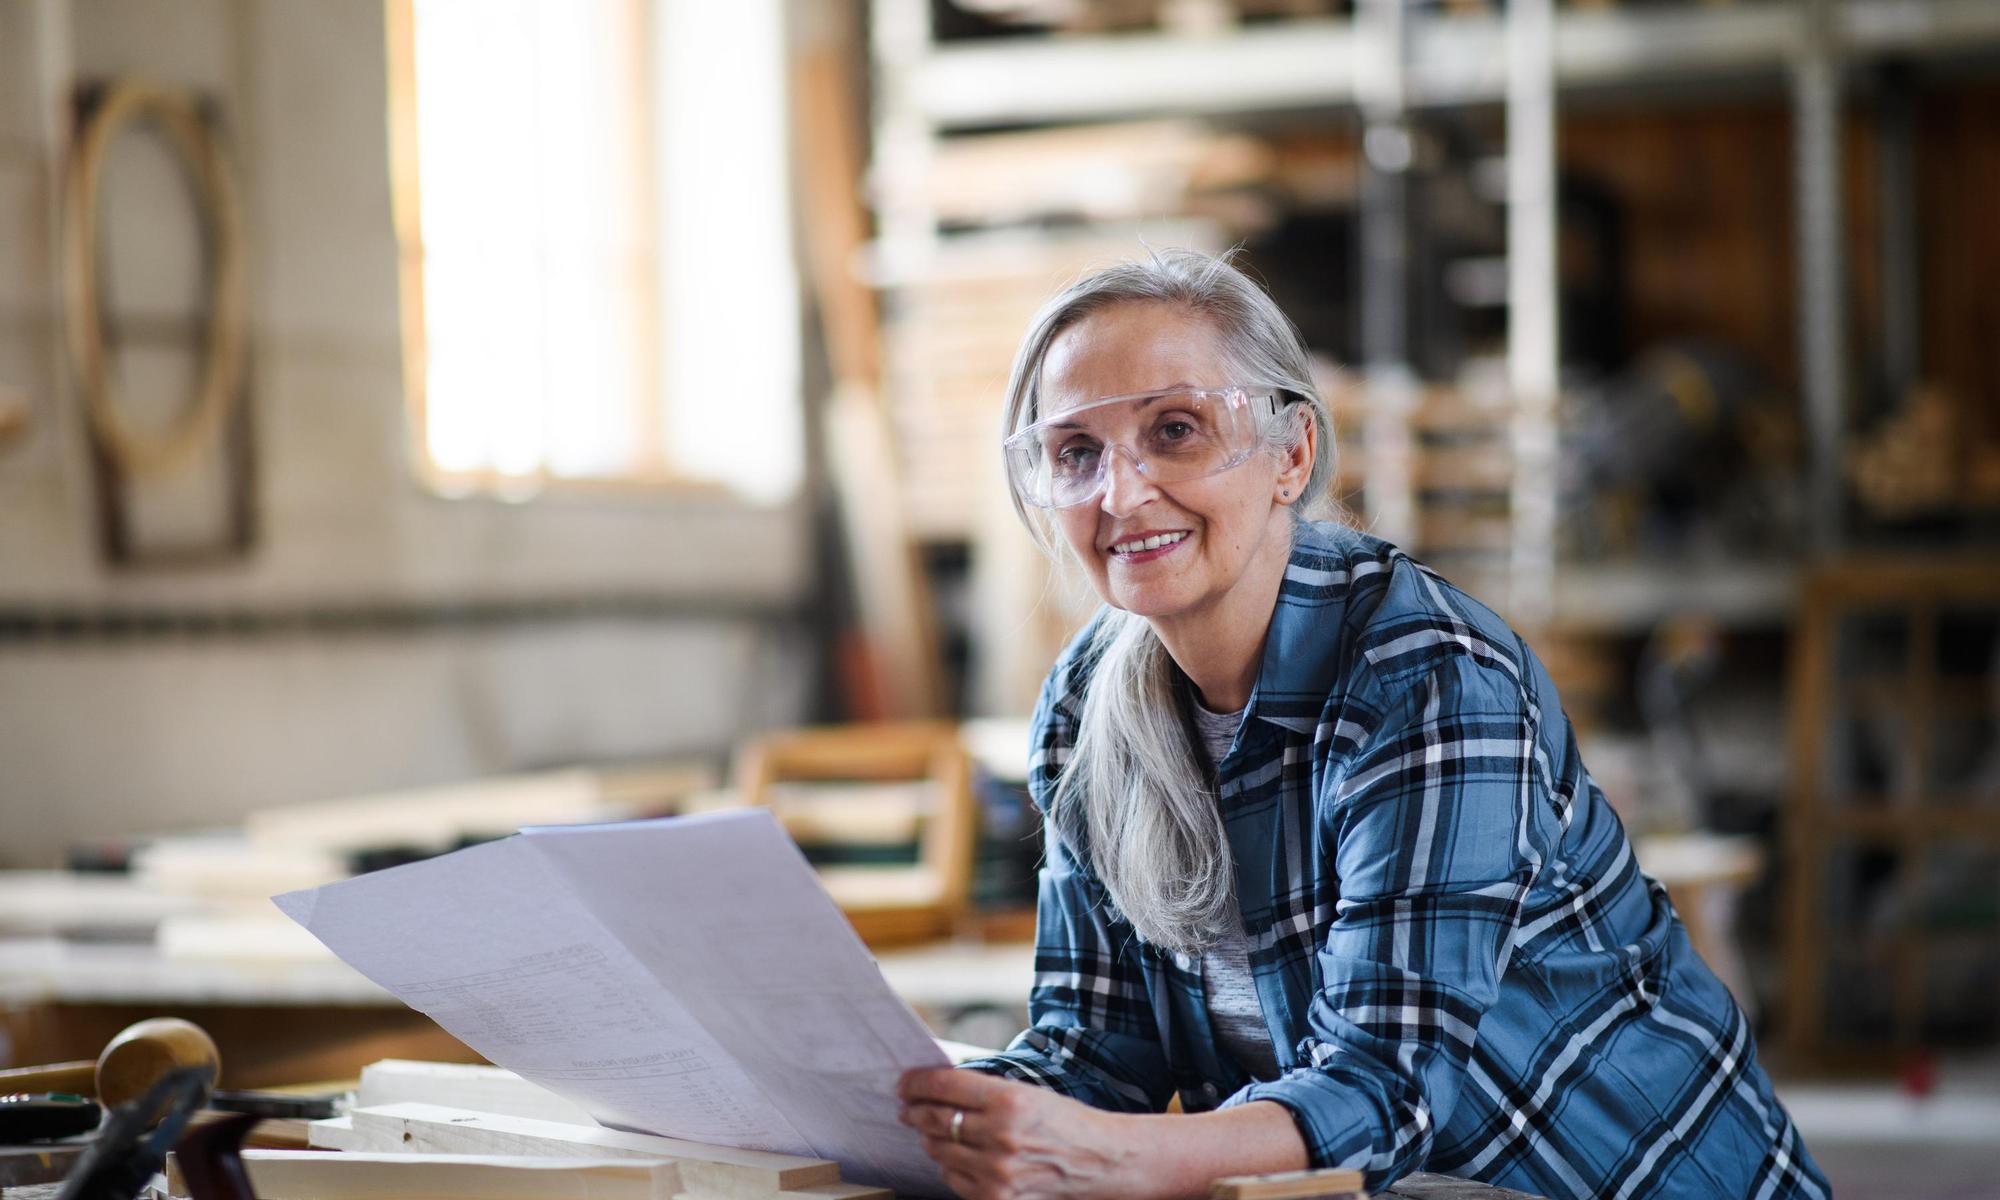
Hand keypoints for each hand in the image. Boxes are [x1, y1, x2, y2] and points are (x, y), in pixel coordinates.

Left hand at [897, 1067, 1142, 1199]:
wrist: (1100, 1162)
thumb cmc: (1064, 1122)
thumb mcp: (1026, 1093)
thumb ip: (981, 1091)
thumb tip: (935, 1086)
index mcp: (1009, 1100)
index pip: (944, 1087)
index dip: (916, 1083)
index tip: (904, 1082)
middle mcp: (1000, 1136)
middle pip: (934, 1119)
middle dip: (914, 1110)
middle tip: (907, 1105)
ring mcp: (997, 1172)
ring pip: (938, 1150)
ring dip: (928, 1137)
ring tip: (931, 1129)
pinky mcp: (996, 1199)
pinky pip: (952, 1178)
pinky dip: (948, 1165)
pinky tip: (956, 1155)